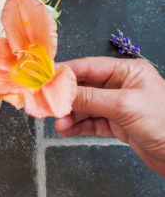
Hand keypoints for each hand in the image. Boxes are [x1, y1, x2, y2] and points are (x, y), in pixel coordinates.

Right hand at [54, 57, 164, 176]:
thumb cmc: (163, 123)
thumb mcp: (123, 106)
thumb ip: (90, 98)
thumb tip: (60, 92)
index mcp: (127, 71)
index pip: (89, 67)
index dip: (65, 72)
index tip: (43, 79)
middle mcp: (122, 85)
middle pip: (84, 87)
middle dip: (64, 97)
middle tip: (44, 104)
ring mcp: (119, 105)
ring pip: (85, 106)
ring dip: (69, 115)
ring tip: (57, 123)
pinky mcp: (118, 124)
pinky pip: (91, 122)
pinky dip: (78, 126)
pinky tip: (66, 130)